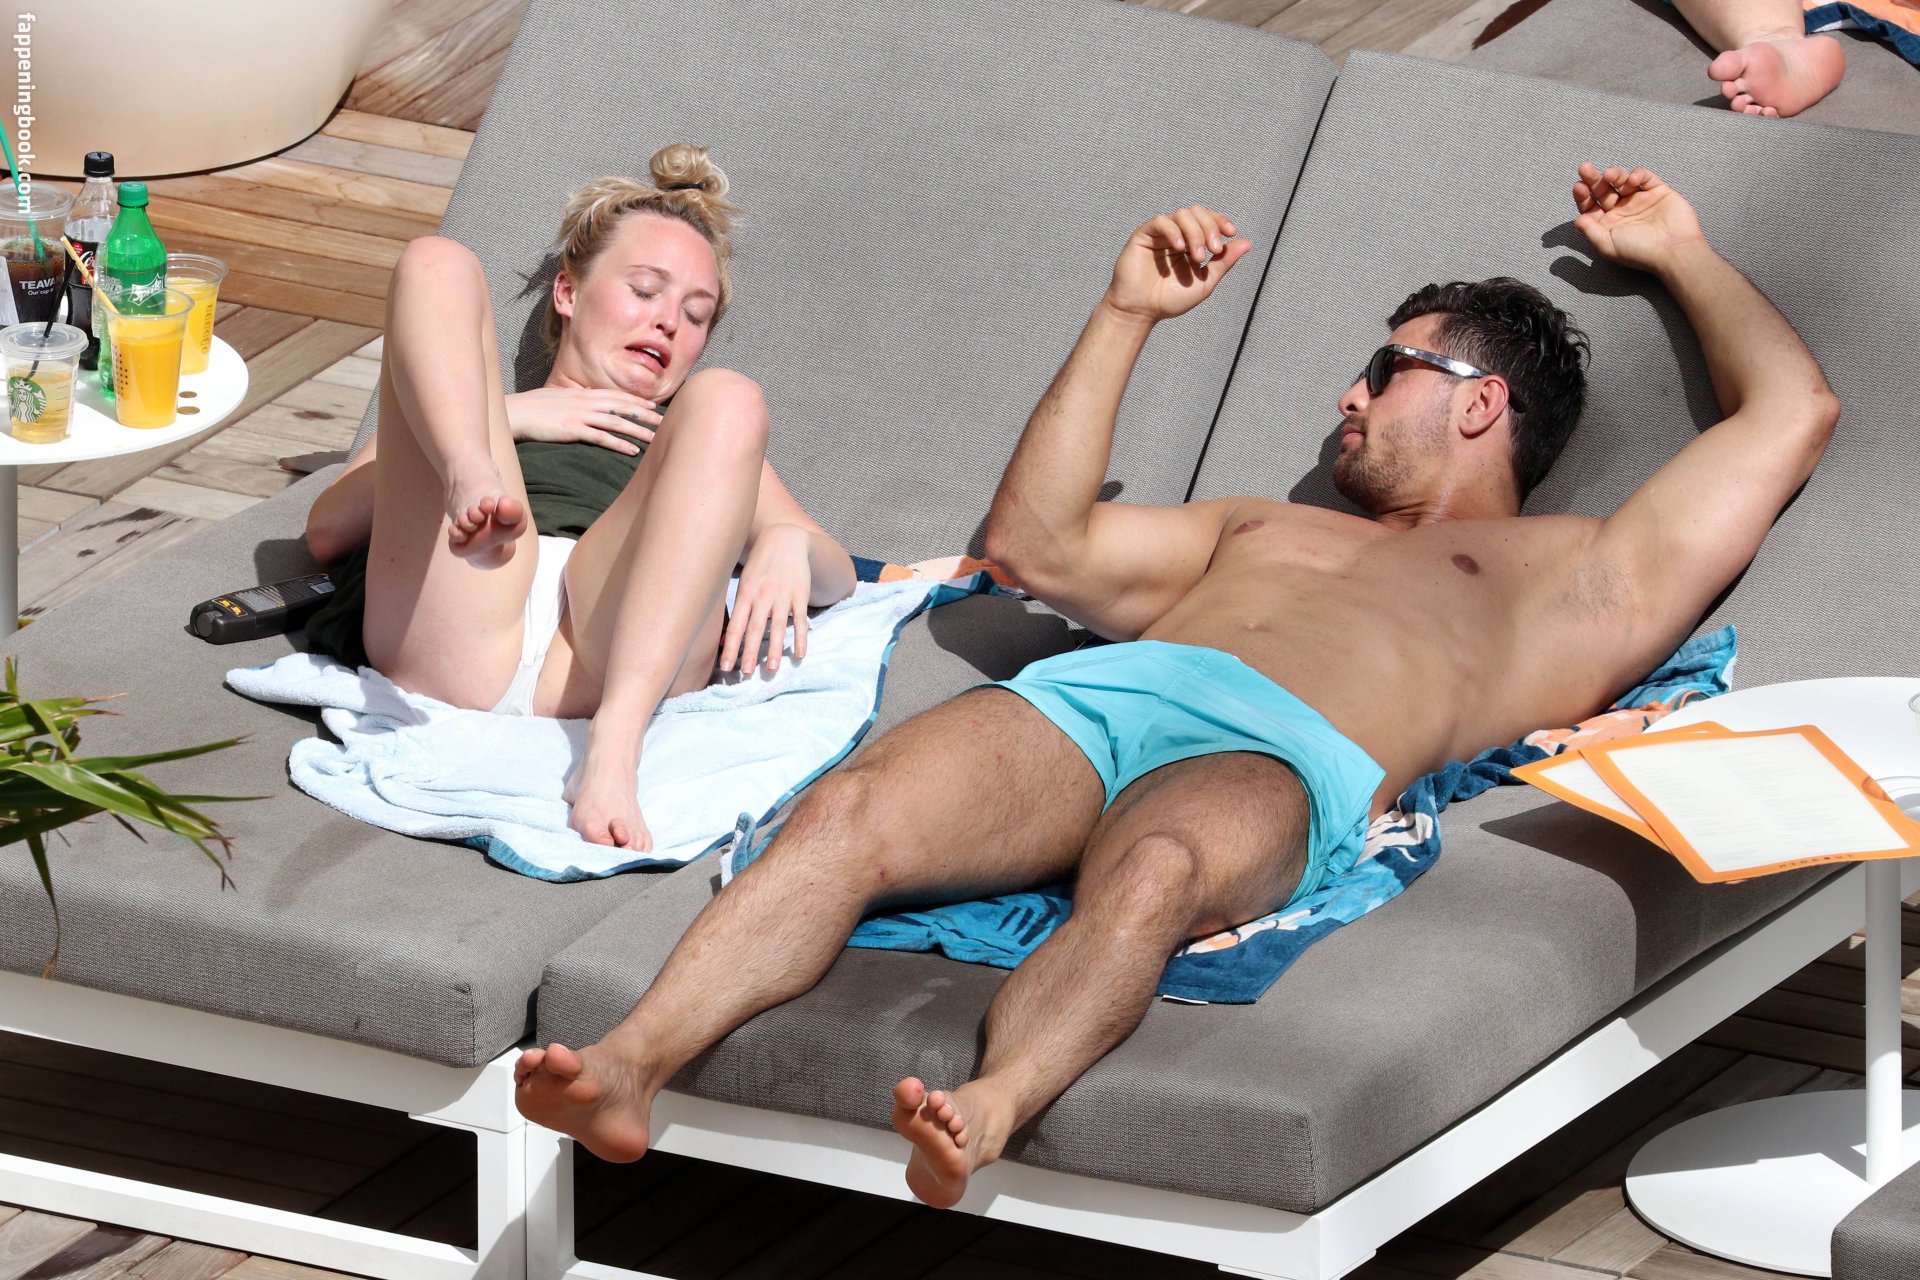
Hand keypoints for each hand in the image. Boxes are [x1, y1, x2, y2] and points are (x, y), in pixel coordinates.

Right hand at [505, 386, 661, 453]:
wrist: (514, 412)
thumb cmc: (532, 407)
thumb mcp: (556, 398)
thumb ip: (573, 400)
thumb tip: (583, 401)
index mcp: (581, 394)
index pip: (615, 396)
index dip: (635, 400)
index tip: (652, 405)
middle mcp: (584, 402)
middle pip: (621, 406)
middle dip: (644, 414)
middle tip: (663, 421)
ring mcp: (579, 415)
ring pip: (616, 422)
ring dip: (637, 430)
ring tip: (654, 438)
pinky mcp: (572, 430)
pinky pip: (601, 437)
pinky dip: (619, 444)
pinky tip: (632, 451)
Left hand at [724, 523, 813, 674]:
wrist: (785, 539)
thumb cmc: (760, 565)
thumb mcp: (744, 583)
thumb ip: (737, 610)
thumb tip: (724, 639)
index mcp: (746, 594)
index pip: (736, 625)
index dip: (730, 647)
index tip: (725, 667)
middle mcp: (763, 596)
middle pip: (755, 629)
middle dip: (750, 653)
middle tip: (745, 674)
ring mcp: (783, 596)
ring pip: (777, 627)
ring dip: (774, 650)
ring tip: (771, 670)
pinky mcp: (800, 595)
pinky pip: (800, 620)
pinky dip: (801, 638)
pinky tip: (799, 655)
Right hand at [1104, 205, 1252, 323]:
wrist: (1141, 311)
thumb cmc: (1170, 300)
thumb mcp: (1205, 282)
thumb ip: (1224, 262)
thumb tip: (1247, 243)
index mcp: (1190, 243)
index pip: (1208, 220)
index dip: (1220, 221)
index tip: (1231, 233)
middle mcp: (1176, 234)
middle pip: (1197, 212)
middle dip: (1210, 227)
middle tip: (1214, 250)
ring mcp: (1160, 234)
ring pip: (1182, 214)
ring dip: (1195, 232)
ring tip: (1197, 256)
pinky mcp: (1144, 235)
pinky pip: (1161, 221)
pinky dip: (1174, 231)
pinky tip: (1180, 248)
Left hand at [1571, 164, 1705, 273]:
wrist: (1674, 250)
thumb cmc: (1640, 252)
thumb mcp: (1607, 245)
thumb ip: (1590, 231)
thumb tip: (1577, 220)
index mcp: (1609, 223)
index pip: (1591, 205)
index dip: (1583, 195)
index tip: (1578, 186)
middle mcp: (1623, 210)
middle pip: (1603, 190)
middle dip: (1593, 179)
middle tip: (1585, 169)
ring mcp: (1640, 199)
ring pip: (1622, 180)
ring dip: (1614, 174)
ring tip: (1609, 174)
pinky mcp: (1658, 191)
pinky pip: (1645, 177)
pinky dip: (1638, 175)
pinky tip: (1633, 180)